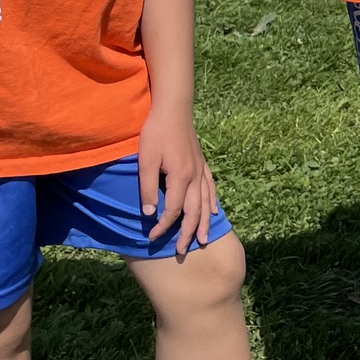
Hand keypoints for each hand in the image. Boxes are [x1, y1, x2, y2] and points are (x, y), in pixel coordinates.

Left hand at [138, 105, 217, 255]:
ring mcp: (201, 171)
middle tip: (181, 251)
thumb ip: (147, 188)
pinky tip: (213, 211)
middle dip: (188, 233)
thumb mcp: (145, 160)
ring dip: (204, 223)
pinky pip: (211, 188)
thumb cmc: (156, 133)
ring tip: (203, 240)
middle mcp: (195, 177)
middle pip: (194, 212)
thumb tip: (149, 213)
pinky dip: (212, 202)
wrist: (173, 109)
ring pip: (206, 203)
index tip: (151, 237)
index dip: (163, 226)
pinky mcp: (202, 164)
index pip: (173, 211)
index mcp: (180, 178)